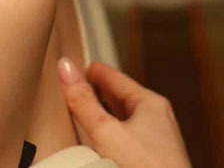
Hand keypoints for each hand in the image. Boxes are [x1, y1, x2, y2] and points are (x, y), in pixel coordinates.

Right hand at [58, 57, 192, 167]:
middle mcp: (157, 120)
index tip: (73, 66)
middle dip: (96, 94)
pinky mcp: (151, 161)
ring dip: (102, 116)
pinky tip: (98, 145)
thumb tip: (66, 67)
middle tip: (72, 88)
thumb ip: (83, 101)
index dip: (92, 71)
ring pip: (123, 120)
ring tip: (80, 114)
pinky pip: (126, 140)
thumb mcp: (106, 131)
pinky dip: (109, 136)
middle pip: (119, 98)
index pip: (115, 77)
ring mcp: (156, 142)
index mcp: (150, 103)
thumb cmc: (145, 167)